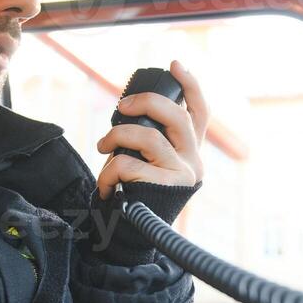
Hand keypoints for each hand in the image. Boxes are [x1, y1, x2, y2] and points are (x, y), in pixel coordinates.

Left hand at [94, 59, 209, 199]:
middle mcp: (194, 161)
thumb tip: (131, 110)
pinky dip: (110, 171)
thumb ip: (151, 141)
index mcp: (191, 151)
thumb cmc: (136, 195)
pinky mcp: (166, 188)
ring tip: (103, 147)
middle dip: (144, 102)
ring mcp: (183, 175)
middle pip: (176, 115)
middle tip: (119, 108)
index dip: (190, 85)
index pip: (200, 112)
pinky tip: (105, 184)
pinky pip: (131, 165)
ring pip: (150, 137)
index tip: (175, 63)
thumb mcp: (149, 164)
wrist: (133, 238)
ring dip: (118, 137)